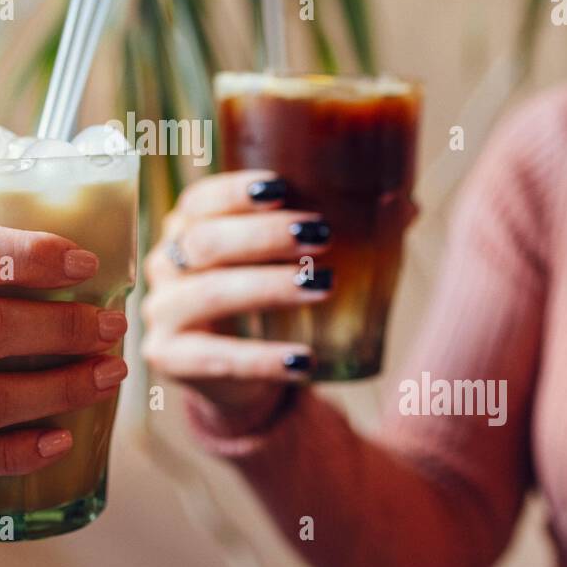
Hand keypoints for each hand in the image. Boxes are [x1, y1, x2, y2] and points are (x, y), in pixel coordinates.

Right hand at [142, 171, 330, 433]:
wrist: (240, 380)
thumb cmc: (268, 303)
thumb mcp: (290, 262)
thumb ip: (336, 231)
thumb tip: (405, 205)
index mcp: (186, 226)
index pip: (200, 199)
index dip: (235, 191)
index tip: (282, 186)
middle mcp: (166, 264)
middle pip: (205, 241)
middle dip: (264, 235)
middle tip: (321, 235)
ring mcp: (161, 313)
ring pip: (209, 294)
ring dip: (268, 287)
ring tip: (323, 286)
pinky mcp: (168, 359)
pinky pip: (216, 358)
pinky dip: (263, 359)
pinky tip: (304, 360)